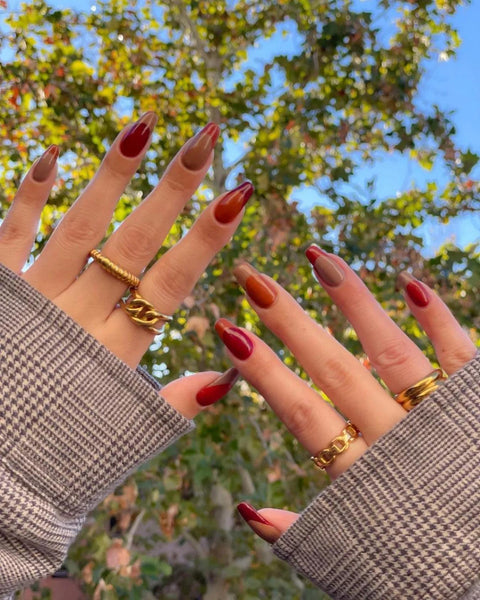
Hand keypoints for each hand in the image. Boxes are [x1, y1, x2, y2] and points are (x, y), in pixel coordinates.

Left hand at [0, 114, 251, 417]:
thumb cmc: (58, 453)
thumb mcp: (125, 434)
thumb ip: (177, 403)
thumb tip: (231, 374)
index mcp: (119, 350)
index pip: (173, 282)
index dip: (207, 237)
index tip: (238, 192)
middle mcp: (80, 318)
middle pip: (134, 243)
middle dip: (174, 188)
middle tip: (206, 137)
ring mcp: (33, 301)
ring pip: (79, 228)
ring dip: (112, 177)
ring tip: (143, 126)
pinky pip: (10, 237)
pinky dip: (27, 198)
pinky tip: (48, 155)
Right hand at [215, 246, 475, 541]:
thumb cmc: (421, 567)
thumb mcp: (355, 559)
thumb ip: (303, 534)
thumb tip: (247, 512)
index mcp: (360, 478)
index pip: (300, 412)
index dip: (263, 372)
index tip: (228, 331)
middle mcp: (396, 443)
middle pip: (334, 370)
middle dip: (289, 321)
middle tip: (252, 278)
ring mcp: (439, 423)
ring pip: (391, 352)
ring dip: (353, 303)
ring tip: (318, 256)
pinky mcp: (479, 410)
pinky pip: (461, 359)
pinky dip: (439, 320)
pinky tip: (410, 282)